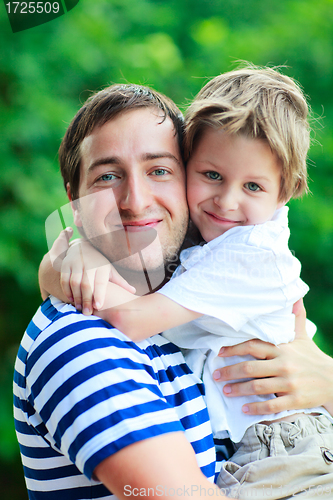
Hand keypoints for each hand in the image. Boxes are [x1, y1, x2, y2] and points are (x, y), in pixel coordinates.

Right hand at [60, 239, 134, 314]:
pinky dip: (67, 291)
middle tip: (87, 313)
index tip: (98, 307)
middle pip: (86, 284)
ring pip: (74, 283)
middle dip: (86, 300)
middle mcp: (88, 263)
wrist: (83, 247)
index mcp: (102, 266)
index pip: (100, 282)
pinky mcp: (65, 265)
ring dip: (76, 297)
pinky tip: (71, 300)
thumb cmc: (99, 264)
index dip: (99, 294)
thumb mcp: (110, 271)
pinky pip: (65, 280)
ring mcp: (76, 263)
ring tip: (79, 308)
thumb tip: (134, 291)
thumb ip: (120, 282)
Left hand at [213, 300, 332, 414]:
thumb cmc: (312, 357)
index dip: (234, 348)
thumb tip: (295, 297)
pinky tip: (244, 409)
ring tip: (226, 391)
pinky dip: (256, 408)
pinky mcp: (295, 399)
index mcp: (282, 348)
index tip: (220, 352)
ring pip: (257, 387)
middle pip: (250, 368)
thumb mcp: (303, 336)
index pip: (253, 346)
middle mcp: (284, 365)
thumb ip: (295, 318)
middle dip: (230, 372)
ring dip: (238, 390)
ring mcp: (289, 383)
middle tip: (216, 376)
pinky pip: (271, 404)